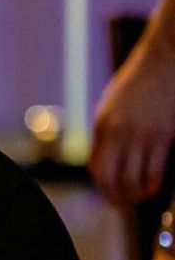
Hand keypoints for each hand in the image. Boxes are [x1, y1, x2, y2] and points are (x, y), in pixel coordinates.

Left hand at [89, 35, 174, 205]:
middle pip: (108, 179)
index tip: (112, 192)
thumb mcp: (115, 102)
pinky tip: (155, 187)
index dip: (102, 186)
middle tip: (125, 204)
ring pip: (131, 180)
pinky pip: (154, 173)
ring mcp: (140, 135)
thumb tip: (110, 153)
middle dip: (116, 198)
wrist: (166, 56)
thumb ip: (111, 127)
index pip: (95, 167)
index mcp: (103, 125)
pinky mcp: (163, 136)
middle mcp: (117, 132)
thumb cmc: (143, 78)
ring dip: (136, 194)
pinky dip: (152, 186)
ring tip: (142, 195)